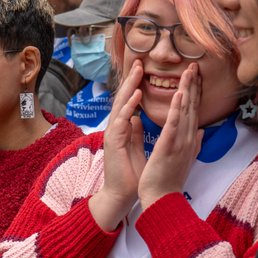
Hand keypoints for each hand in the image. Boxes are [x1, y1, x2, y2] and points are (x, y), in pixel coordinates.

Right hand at [89, 60, 145, 230]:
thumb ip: (134, 133)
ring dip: (129, 86)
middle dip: (131, 80)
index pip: (130, 102)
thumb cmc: (130, 174)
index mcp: (123, 129)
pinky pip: (121, 120)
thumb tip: (137, 119)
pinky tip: (136, 94)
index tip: (144, 70)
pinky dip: (129, 106)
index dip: (136, 86)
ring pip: (120, 104)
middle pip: (124, 99)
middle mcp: (116, 128)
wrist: (122, 195)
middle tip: (139, 61)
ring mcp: (113, 134)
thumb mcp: (135, 148)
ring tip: (137, 70)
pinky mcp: (113, 142)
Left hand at [138, 63, 202, 209]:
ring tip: (189, 71)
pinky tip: (179, 94)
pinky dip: (177, 109)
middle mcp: (188, 138)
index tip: (195, 76)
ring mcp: (181, 142)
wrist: (162, 198)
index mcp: (188, 139)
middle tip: (195, 65)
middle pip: (192, 106)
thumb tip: (201, 131)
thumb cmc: (169, 180)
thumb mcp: (185, 158)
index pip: (193, 111)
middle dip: (194, 85)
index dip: (195, 92)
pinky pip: (174, 124)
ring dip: (187, 90)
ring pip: (185, 111)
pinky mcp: (170, 146)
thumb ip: (193, 143)